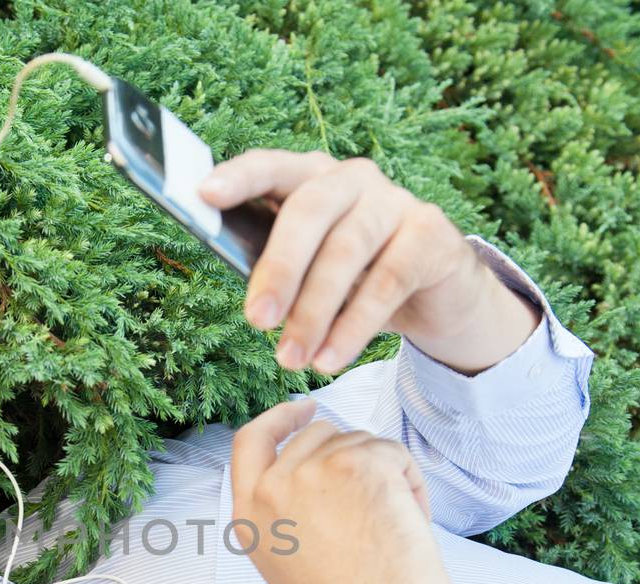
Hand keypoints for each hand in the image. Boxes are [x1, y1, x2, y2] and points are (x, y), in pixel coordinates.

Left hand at [198, 149, 506, 373]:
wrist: (436, 295)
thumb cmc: (355, 280)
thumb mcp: (312, 270)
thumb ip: (278, 266)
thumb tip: (248, 299)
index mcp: (312, 177)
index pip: (271, 166)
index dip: (239, 177)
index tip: (203, 195)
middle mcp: (353, 178)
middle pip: (309, 211)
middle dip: (278, 269)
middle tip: (256, 321)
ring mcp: (395, 201)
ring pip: (345, 252)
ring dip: (313, 313)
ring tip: (291, 359)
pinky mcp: (430, 235)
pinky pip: (387, 282)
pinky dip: (353, 327)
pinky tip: (330, 358)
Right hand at [229, 397, 460, 583]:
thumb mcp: (284, 561)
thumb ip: (280, 510)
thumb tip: (304, 467)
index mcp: (249, 513)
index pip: (249, 441)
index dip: (278, 418)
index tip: (303, 408)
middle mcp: (272, 487)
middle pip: (315, 434)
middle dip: (349, 456)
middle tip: (374, 501)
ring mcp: (312, 470)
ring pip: (357, 440)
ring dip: (381, 471)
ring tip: (388, 525)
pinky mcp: (356, 463)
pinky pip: (390, 450)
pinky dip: (409, 479)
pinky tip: (406, 519)